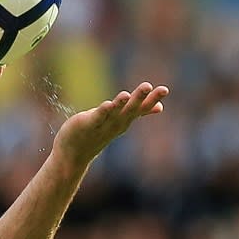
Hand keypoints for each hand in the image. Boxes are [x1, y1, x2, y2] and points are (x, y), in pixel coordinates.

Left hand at [53, 82, 168, 165]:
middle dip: (140, 98)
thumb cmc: (99, 132)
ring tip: (127, 94)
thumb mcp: (121, 121)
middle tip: (150, 86)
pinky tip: (108, 104)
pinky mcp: (88, 125)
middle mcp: (117, 123)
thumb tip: (160, 107)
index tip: (164, 89)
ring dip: (121, 104)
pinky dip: (103, 111)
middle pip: (130, 110)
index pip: (141, 109)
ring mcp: (103, 125)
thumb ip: (139, 113)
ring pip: (114, 113)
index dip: (153, 99)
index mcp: (125, 120)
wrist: (74, 153)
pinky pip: (97, 118)